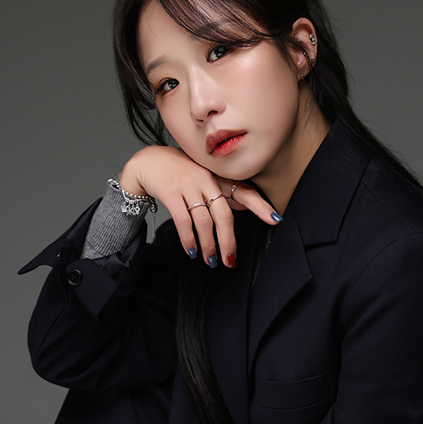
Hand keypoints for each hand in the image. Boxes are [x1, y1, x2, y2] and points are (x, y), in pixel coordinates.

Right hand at [119, 145, 281, 266]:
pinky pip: (184, 222)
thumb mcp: (205, 177)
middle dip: (228, 241)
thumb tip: (247, 206)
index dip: (260, 206)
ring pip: (204, 222)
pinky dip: (189, 240)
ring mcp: (188, 185)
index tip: (275, 219)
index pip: (244, 191)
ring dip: (209, 246)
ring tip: (211, 261)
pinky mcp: (170, 192)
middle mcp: (206, 179)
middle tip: (230, 260)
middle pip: (224, 215)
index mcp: (218, 177)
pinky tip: (192, 251)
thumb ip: (224, 192)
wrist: (147, 162)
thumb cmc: (180, 172)